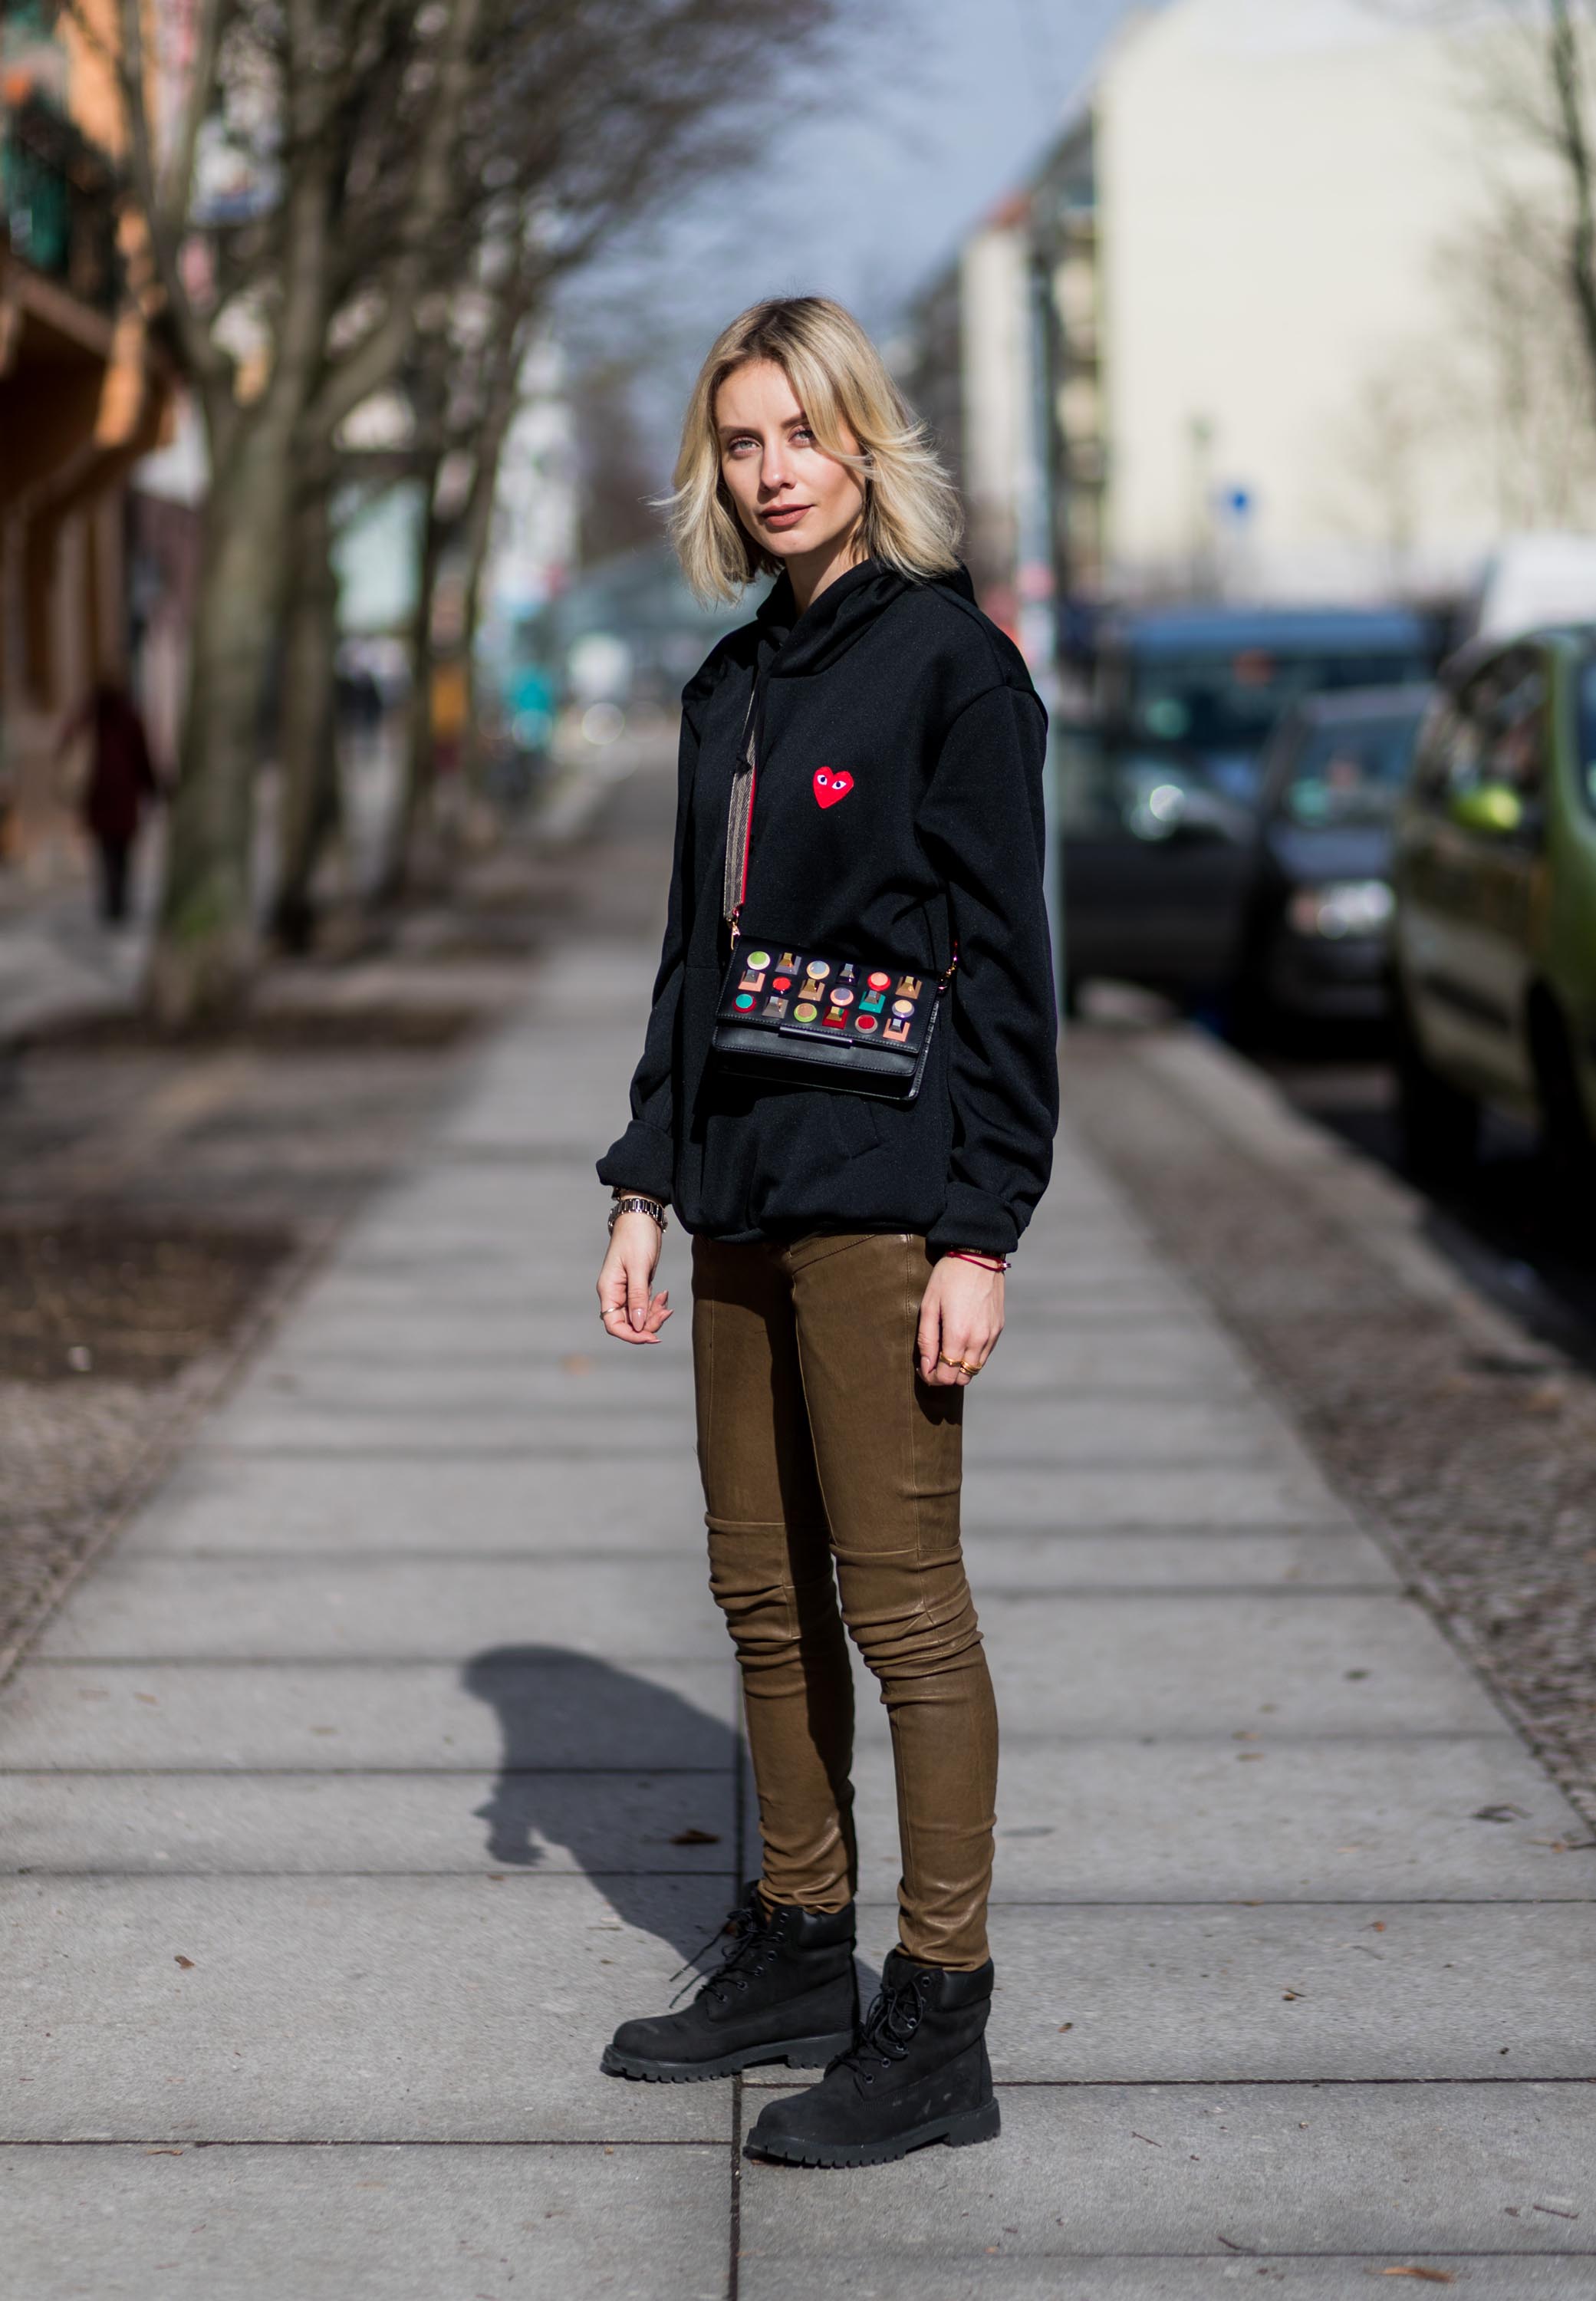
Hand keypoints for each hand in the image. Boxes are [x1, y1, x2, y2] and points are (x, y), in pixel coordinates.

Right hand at [597, 1211, 672, 1345]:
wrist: (642, 1217)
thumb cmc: (637, 1238)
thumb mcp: (639, 1268)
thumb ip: (638, 1297)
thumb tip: (639, 1326)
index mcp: (608, 1290)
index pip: (613, 1325)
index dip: (631, 1336)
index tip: (651, 1337)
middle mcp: (615, 1294)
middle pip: (629, 1323)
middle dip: (648, 1324)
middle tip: (666, 1313)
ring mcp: (626, 1291)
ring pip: (639, 1316)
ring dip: (655, 1315)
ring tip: (667, 1303)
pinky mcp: (638, 1286)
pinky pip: (645, 1305)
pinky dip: (656, 1305)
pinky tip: (665, 1295)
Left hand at [917, 1254, 1003, 1386]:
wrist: (978, 1255)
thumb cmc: (948, 1277)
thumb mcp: (929, 1306)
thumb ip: (927, 1340)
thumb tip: (927, 1368)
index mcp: (959, 1335)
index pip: (946, 1377)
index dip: (931, 1378)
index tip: (923, 1368)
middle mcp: (979, 1340)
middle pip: (962, 1378)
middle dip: (945, 1376)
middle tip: (933, 1362)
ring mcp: (992, 1335)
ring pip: (975, 1369)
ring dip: (959, 1367)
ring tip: (946, 1350)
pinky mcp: (998, 1328)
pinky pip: (985, 1354)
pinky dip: (971, 1356)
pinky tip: (961, 1340)